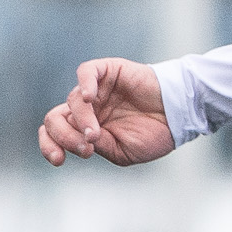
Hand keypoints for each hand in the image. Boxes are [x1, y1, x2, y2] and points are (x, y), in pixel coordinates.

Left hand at [36, 58, 177, 166]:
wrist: (181, 115)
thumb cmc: (155, 134)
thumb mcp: (122, 152)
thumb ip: (98, 146)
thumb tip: (81, 136)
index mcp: (86, 127)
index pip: (54, 132)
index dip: (49, 146)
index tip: (59, 160)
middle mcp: (87, 108)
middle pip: (55, 118)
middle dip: (62, 136)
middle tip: (85, 148)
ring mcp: (97, 89)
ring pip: (72, 100)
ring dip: (81, 120)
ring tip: (96, 134)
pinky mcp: (109, 71)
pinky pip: (86, 72)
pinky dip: (84, 84)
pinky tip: (91, 98)